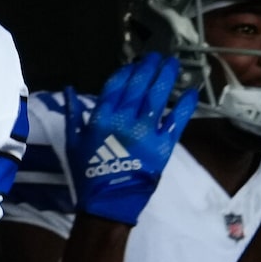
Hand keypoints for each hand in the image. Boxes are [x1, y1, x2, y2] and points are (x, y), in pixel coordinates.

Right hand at [67, 54, 197, 225]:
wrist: (108, 204)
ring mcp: (146, 133)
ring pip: (158, 98)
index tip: (135, 64)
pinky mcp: (163, 147)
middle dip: (149, 68)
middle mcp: (124, 120)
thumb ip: (72, 114)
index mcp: (102, 118)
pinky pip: (176, 122)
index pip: (116, 85)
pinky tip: (192, 91)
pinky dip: (185, 106)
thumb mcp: (73, 142)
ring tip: (173, 64)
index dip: (127, 71)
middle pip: (139, 86)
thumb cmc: (88, 174)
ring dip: (166, 78)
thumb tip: (69, 89)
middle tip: (156, 57)